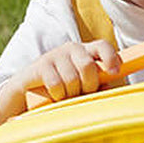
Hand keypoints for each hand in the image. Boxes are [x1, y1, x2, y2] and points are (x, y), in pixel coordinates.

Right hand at [0, 39, 121, 128]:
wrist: (29, 92)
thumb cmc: (64, 91)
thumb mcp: (84, 88)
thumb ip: (99, 87)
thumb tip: (110, 87)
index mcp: (88, 52)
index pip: (103, 46)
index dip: (110, 58)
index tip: (114, 73)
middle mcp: (73, 49)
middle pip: (87, 65)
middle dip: (88, 85)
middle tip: (82, 93)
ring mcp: (56, 55)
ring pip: (72, 78)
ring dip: (71, 93)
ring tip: (66, 95)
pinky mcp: (41, 64)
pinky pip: (56, 83)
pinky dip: (58, 94)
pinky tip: (55, 95)